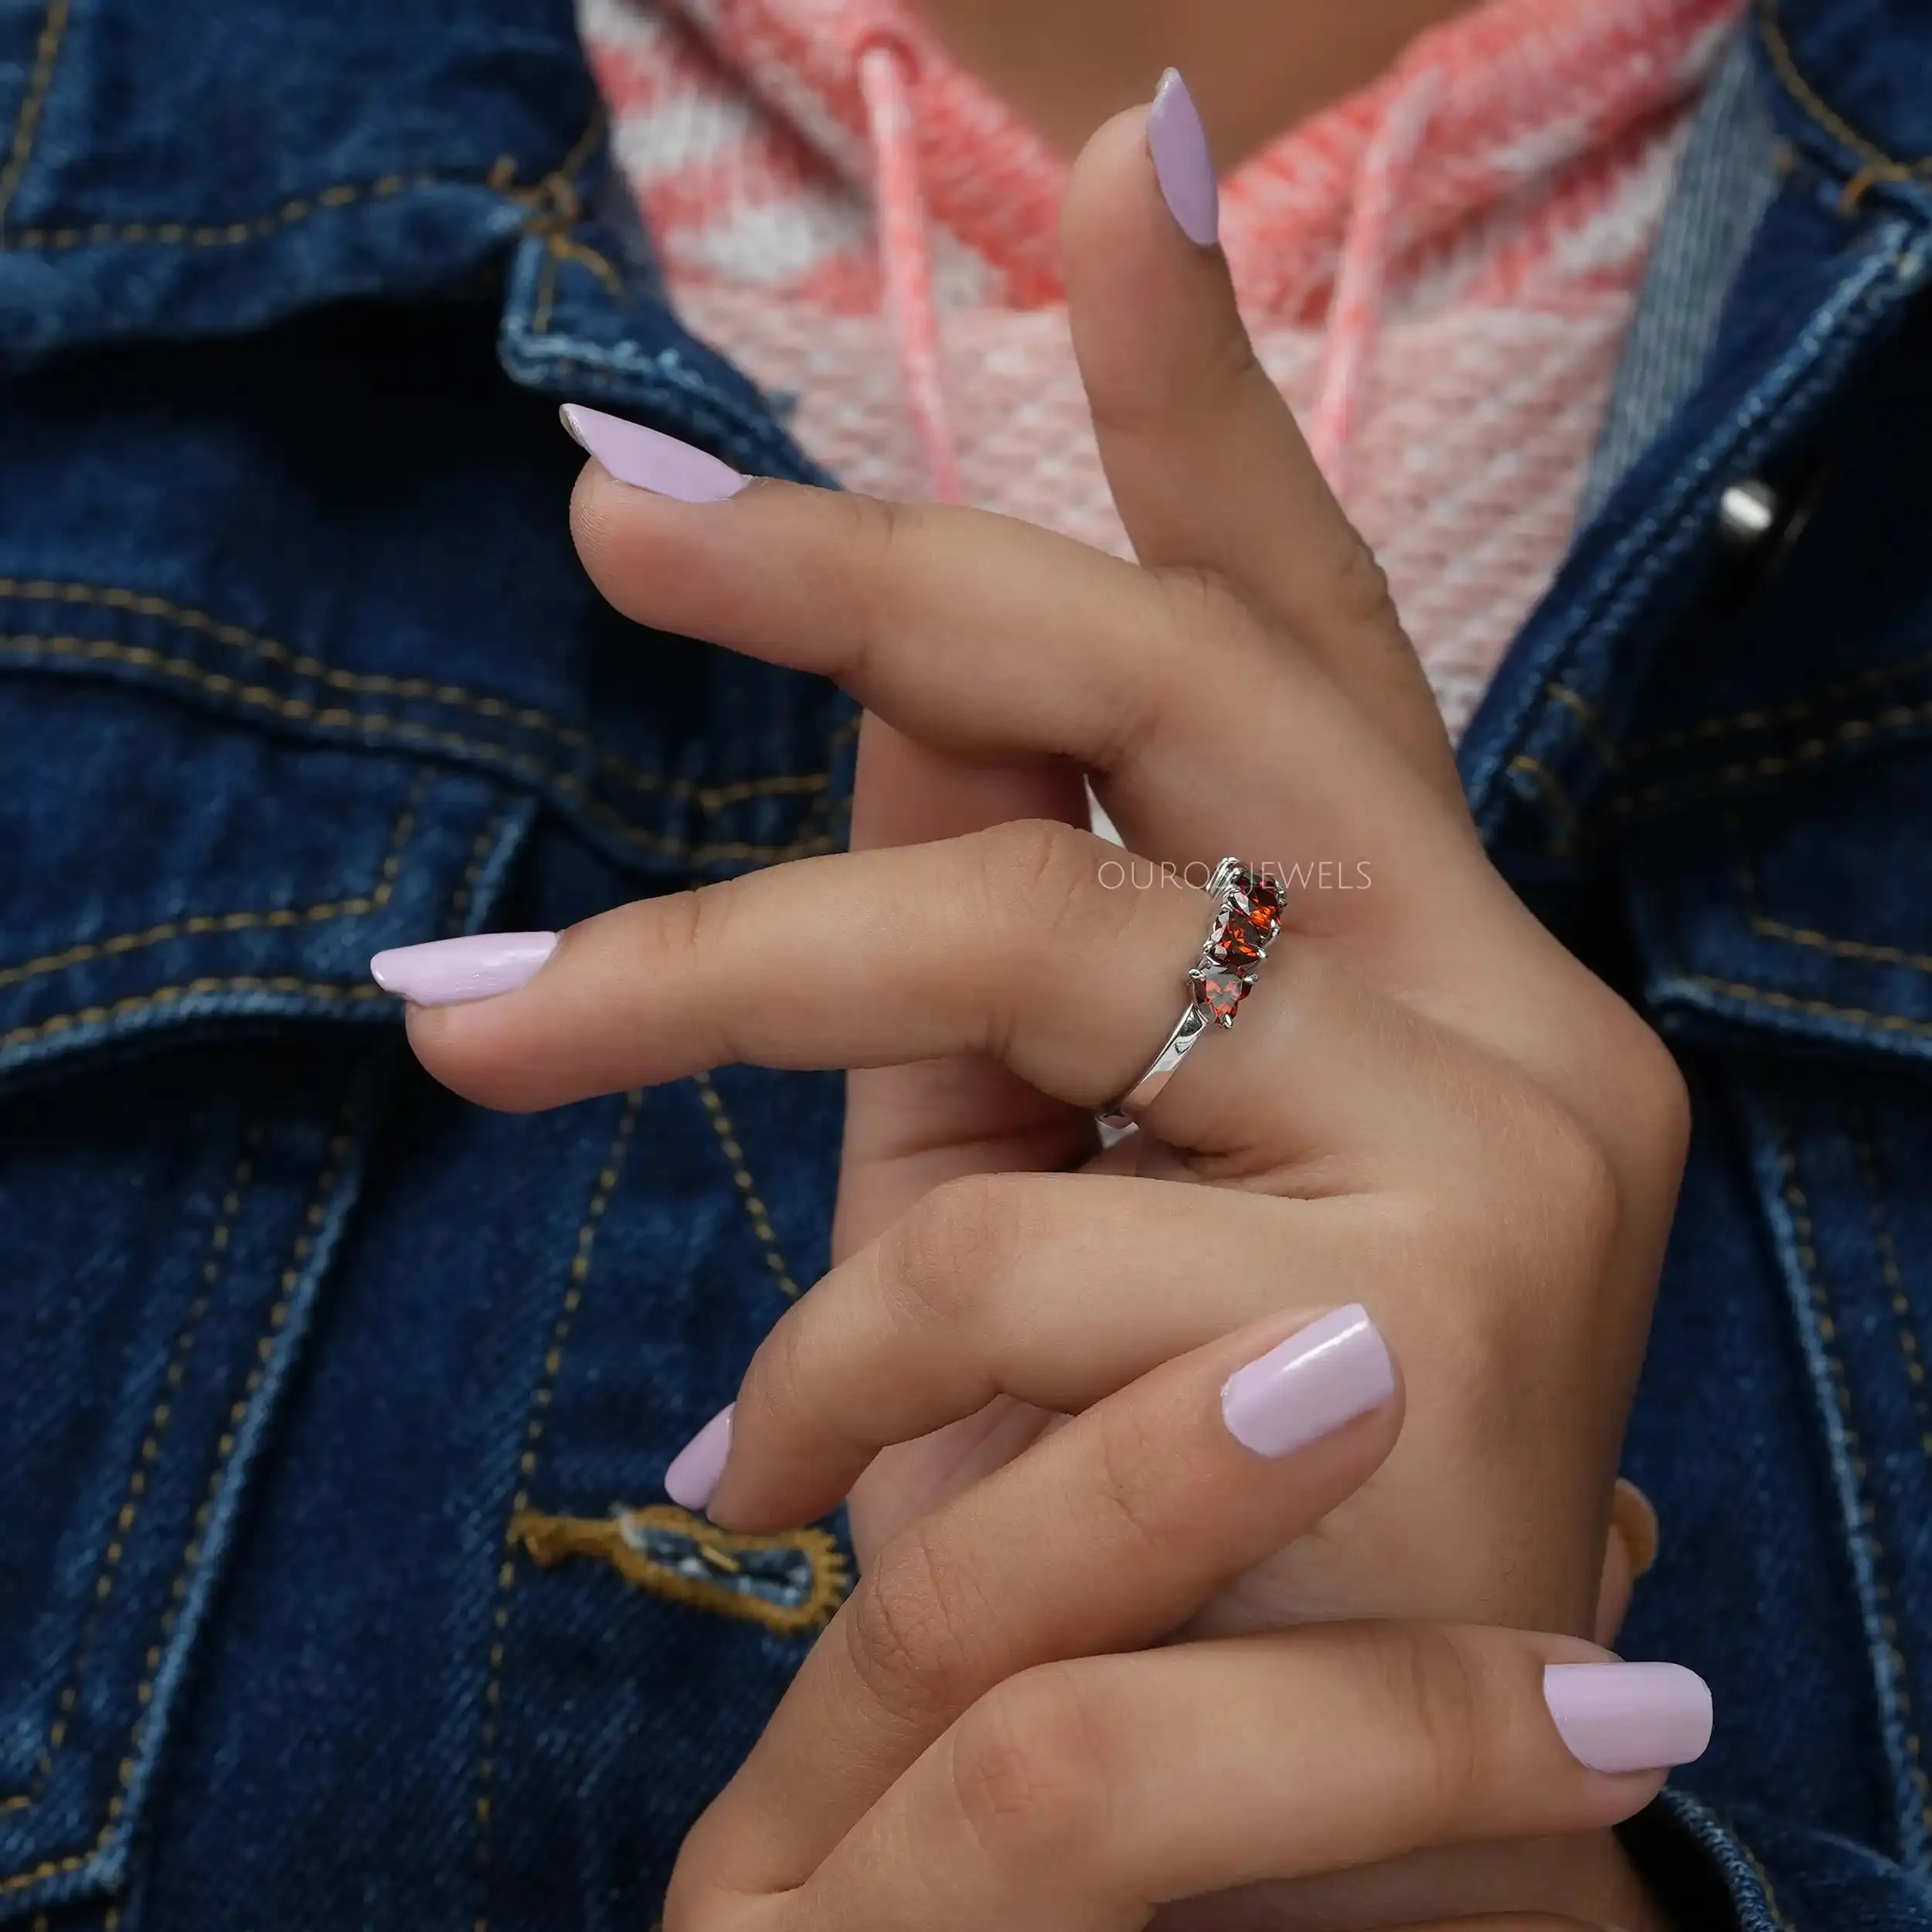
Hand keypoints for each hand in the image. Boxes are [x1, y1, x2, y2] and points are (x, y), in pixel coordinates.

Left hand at [387, 91, 1690, 1926]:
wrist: (1346, 1844)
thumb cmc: (1165, 1496)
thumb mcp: (1044, 1183)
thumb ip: (984, 925)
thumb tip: (877, 678)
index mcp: (1422, 943)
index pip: (1308, 624)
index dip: (1202, 397)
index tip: (1112, 162)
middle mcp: (1515, 996)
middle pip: (1168, 696)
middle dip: (878, 567)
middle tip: (614, 511)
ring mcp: (1511, 1141)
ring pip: (1042, 939)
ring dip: (715, 973)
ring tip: (483, 1036)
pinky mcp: (1448, 1321)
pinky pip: (1021, 1252)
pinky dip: (832, 1352)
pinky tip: (760, 1469)